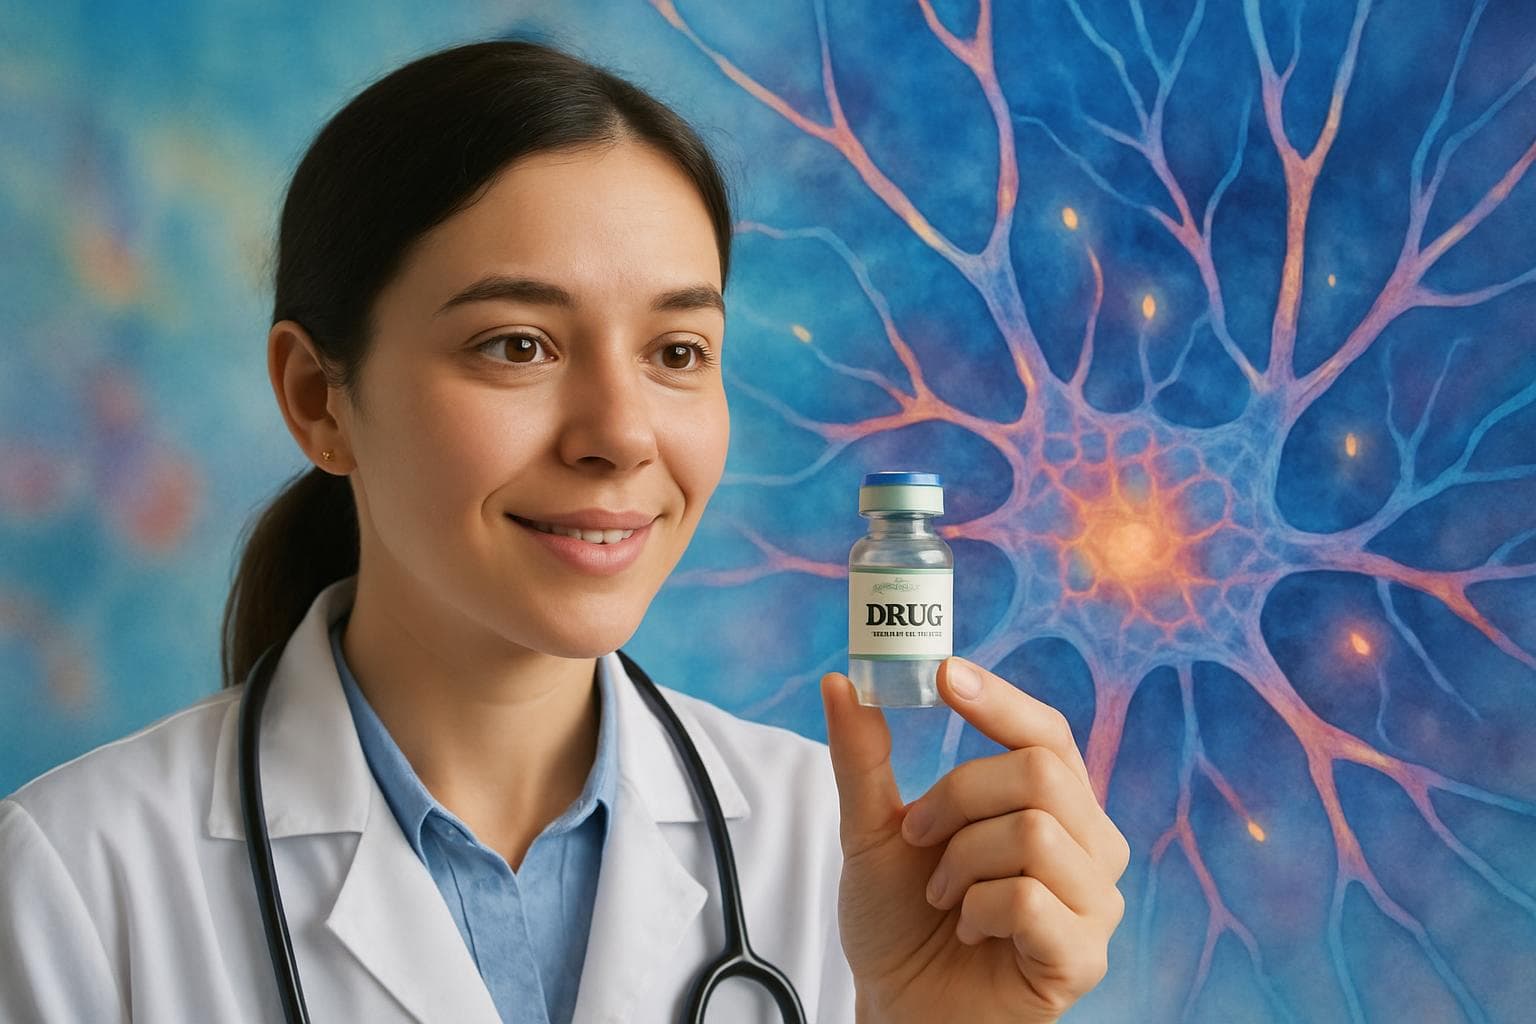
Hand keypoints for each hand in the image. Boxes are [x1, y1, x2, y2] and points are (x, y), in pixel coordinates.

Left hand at [820, 657, 1129, 1022]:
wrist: (898, 1006)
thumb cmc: (900, 922)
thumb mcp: (873, 830)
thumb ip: (863, 758)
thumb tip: (839, 683)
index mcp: (1053, 805)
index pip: (1047, 732)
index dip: (1001, 700)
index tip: (945, 675)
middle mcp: (1087, 845)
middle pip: (1039, 772)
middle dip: (958, 797)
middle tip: (918, 835)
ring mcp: (1093, 902)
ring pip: (1036, 831)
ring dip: (962, 861)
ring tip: (943, 894)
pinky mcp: (1083, 956)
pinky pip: (1031, 898)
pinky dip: (979, 909)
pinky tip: (970, 929)